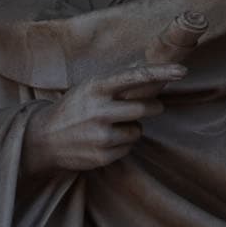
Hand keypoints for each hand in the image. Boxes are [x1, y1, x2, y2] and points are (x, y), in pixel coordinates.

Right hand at [24, 64, 179, 176]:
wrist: (43, 139)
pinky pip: (128, 147)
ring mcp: (100, 135)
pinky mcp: (102, 155)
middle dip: (152, 108)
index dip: (160, 73)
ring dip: (132, 128)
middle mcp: (98, 110)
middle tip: (152, 107)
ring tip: (111, 127)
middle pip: (144, 108)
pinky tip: (103, 141)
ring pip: (138, 130)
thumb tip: (150, 76)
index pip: (134, 77)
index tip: (182, 71)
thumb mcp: (88, 89)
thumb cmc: (73, 109)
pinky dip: (122, 144)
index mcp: (95, 88)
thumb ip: (115, 85)